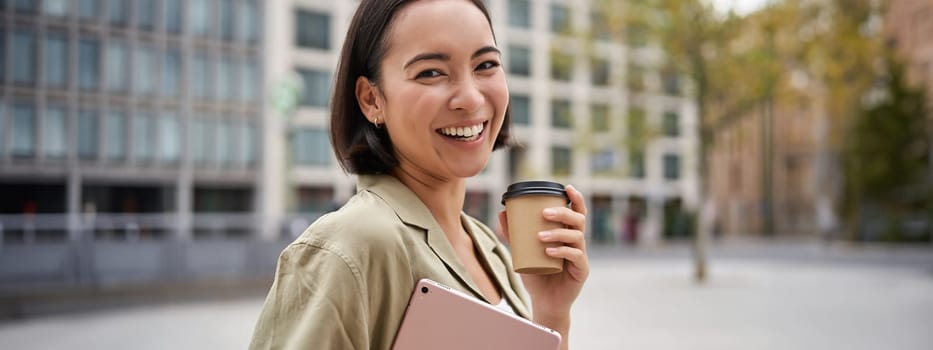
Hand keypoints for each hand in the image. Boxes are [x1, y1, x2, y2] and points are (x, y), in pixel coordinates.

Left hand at [498, 184, 588, 321]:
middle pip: (579, 220)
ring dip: (558, 233)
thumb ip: (513, 233)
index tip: (566, 187)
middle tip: (544, 213)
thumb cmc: (536, 273)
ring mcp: (581, 255)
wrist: (544, 300)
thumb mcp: (522, 251)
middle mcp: (577, 242)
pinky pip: (576, 256)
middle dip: (563, 212)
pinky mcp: (581, 270)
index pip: (576, 212)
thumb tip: (502, 211)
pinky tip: (549, 251)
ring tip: (540, 236)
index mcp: (567, 233)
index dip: (575, 198)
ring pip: (577, 236)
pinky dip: (562, 251)